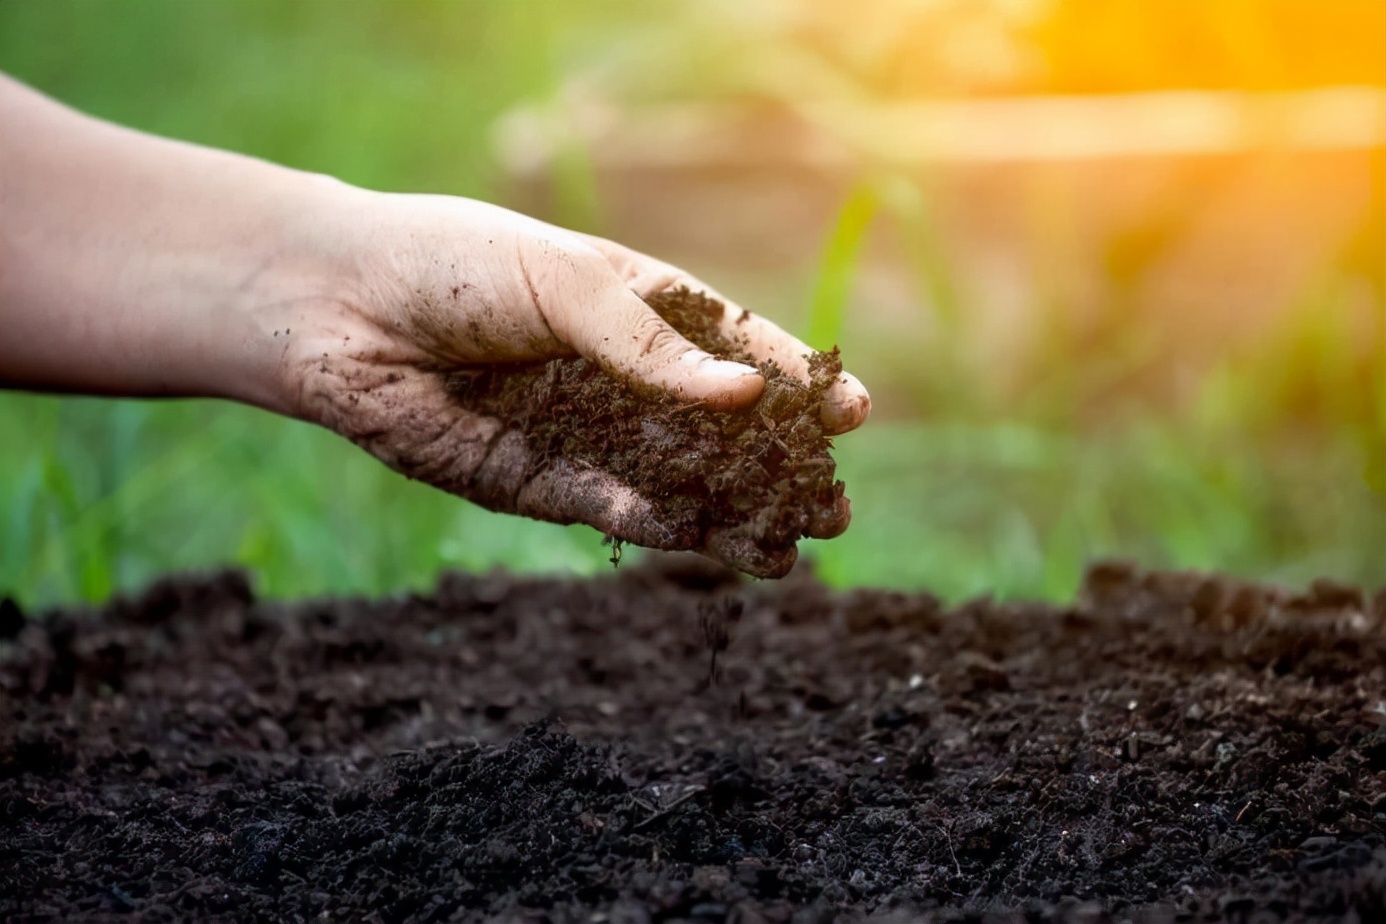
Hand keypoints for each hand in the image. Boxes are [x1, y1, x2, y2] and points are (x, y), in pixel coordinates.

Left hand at [281, 191, 870, 575]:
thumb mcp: (567, 285)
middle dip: (778, 468)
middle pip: (719, 430)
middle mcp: (622, 376)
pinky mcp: (538, 481)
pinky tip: (707, 541)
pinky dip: (659, 525)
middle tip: (834, 505)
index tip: (854, 412)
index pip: (736, 348)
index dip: (795, 381)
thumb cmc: (456, 265)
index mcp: (639, 306)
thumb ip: (650, 346)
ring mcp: (585, 432)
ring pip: (677, 482)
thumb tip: (746, 393)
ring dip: (733, 514)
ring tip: (792, 547)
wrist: (341, 310)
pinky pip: (611, 507)